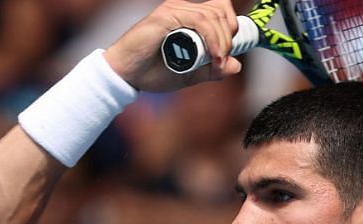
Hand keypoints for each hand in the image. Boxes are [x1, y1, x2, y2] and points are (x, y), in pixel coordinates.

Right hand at [103, 0, 241, 91]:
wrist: (126, 76)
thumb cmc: (151, 73)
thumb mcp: (189, 74)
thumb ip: (211, 69)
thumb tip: (236, 65)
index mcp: (187, 17)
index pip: (220, 10)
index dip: (230, 29)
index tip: (224, 57)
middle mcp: (181, 9)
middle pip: (221, 10)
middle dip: (228, 38)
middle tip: (220, 62)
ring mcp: (174, 9)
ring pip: (213, 15)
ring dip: (222, 41)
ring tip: (216, 62)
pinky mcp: (167, 15)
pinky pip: (200, 21)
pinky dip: (212, 39)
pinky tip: (213, 56)